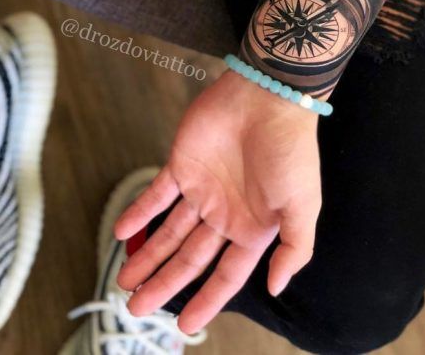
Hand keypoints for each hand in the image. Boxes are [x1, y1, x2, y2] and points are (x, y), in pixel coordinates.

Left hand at [114, 69, 322, 334]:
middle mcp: (225, 214)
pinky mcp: (182, 165)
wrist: (267, 98)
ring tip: (124, 280)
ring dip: (146, 255)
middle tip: (135, 308)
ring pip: (168, 232)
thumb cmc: (290, 151)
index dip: (206, 301)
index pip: (225, 276)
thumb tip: (274, 288)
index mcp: (253, 229)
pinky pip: (155, 194)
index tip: (183, 327)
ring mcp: (201, 190)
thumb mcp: (303, 206)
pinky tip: (122, 231)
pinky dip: (138, 212)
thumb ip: (292, 249)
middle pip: (189, 259)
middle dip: (163, 284)